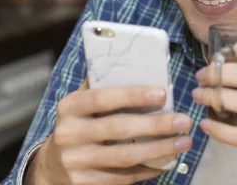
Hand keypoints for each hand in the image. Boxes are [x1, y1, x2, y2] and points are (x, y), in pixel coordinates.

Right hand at [27, 80, 192, 184]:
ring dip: (159, 149)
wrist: (52, 164)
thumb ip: (102, 85)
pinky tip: (167, 161)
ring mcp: (76, 162)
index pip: (102, 98)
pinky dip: (148, 169)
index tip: (162, 94)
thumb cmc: (78, 124)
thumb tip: (137, 63)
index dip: (132, 95)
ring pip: (125, 156)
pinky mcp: (85, 183)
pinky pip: (123, 178)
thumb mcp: (81, 102)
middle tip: (183, 120)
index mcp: (69, 107)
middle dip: (156, 125)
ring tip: (183, 142)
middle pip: (118, 129)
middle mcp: (68, 134)